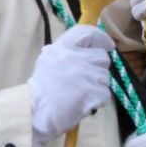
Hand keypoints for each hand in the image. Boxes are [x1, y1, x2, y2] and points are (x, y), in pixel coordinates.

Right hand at [28, 24, 113, 146]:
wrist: (38, 113)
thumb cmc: (41, 89)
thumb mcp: (46, 62)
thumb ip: (62, 52)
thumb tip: (81, 45)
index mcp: (62, 48)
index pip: (87, 33)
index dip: (100, 37)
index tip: (107, 44)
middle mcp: (75, 58)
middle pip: (102, 57)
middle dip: (98, 68)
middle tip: (86, 79)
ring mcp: (86, 75)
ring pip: (105, 77)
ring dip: (97, 86)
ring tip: (81, 93)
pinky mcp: (93, 92)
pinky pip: (105, 94)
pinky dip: (97, 100)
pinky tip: (83, 102)